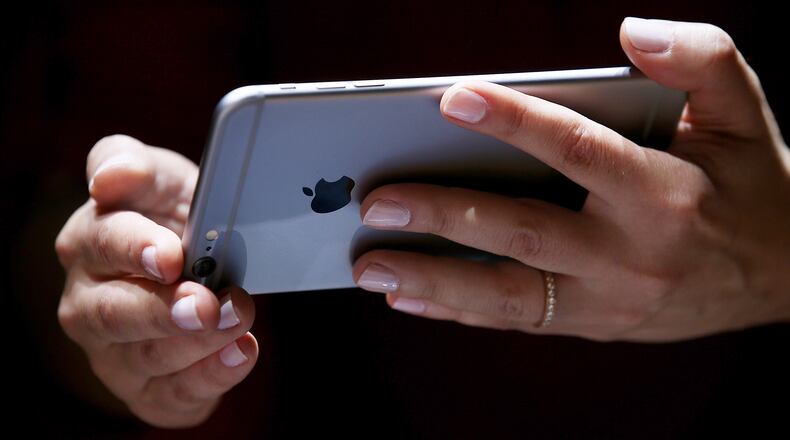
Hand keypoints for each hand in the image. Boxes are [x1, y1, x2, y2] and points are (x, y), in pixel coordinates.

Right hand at [55, 135, 258, 426]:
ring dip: (198, 343)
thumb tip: (112, 175)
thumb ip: (136, 167)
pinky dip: (211, 377)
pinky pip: (173, 394)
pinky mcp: (145, 389)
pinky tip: (242, 352)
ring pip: (147, 356)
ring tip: (240, 318)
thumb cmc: (174, 220)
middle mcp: (89, 302)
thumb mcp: (163, 181)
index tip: (170, 255)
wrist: (197, 267)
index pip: (101, 241)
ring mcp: (113, 352)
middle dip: (164, 309)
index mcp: (90, 242)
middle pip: (115, 312)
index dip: (135, 248)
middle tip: (206, 302)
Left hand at [353, 18, 789, 341]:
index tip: (450, 100)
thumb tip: (631, 30)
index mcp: (663, 192)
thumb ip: (700, 59)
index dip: (513, 121)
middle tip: (376, 203)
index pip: (576, 149)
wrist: (783, 276)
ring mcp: (607, 299)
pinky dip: (460, 311)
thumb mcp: (745, 113)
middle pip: (522, 232)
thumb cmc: (750, 184)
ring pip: (508, 294)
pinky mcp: (593, 325)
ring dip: (434, 280)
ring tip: (370, 266)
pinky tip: (411, 298)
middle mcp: (629, 253)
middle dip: (444, 216)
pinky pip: (518, 321)